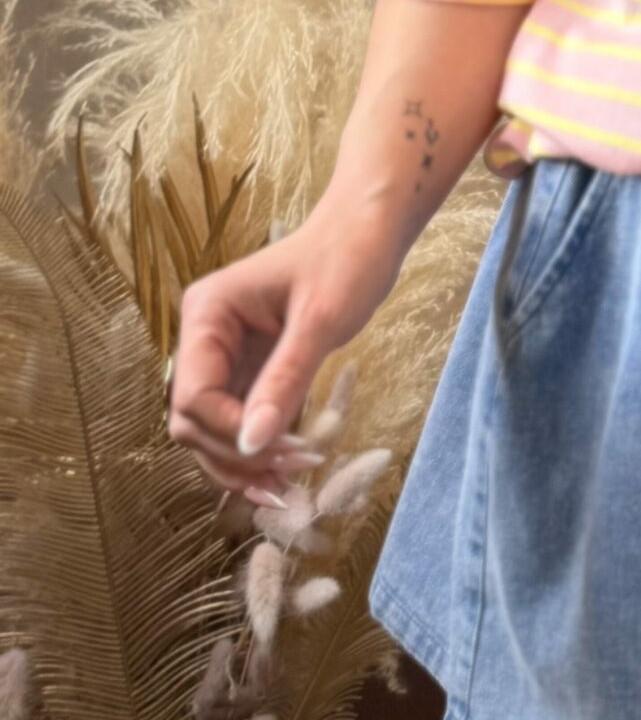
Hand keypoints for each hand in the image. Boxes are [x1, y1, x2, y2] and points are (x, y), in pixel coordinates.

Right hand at [165, 206, 403, 500]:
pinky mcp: (248, 370)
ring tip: (288, 489)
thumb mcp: (321, 320)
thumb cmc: (347, 258)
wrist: (369, 231)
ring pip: (211, 431)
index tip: (283, 450)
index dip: (231, 432)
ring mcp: (223, 356)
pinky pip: (239, 422)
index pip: (194, 395)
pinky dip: (258, 450)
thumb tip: (252, 445)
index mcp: (206, 314)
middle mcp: (203, 338)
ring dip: (243, 463)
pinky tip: (287, 473)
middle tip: (291, 476)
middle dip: (236, 454)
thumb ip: (285, 380)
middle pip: (193, 421)